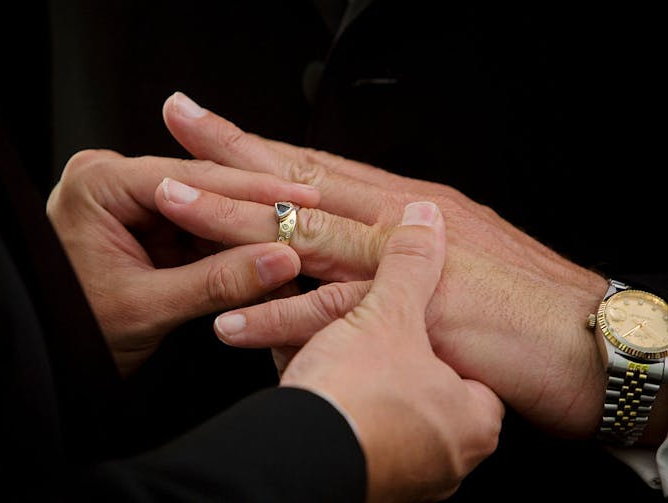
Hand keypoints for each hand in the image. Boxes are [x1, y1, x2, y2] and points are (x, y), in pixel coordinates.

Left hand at [46, 148, 319, 375]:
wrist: (45, 355)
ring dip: (246, 230)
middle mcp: (113, 181)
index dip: (251, 191)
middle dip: (254, 209)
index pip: (187, 178)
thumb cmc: (72, 329)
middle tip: (309, 216)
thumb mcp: (147, 308)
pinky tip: (265, 256)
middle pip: (202, 188)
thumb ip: (216, 282)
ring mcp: (131, 202)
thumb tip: (281, 258)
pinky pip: (198, 231)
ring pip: (206, 210)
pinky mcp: (147, 226)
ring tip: (296, 239)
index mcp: (98, 183)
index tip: (300, 200)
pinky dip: (229, 248)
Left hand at [156, 92, 608, 438]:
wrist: (584, 339)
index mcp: (399, 205)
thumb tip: (354, 249)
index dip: (256, 147)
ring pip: (303, 232)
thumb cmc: (519, 299)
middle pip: (299, 182)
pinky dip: (279, 317)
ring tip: (176, 208)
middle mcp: (395, 220)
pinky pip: (332, 313)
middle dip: (229, 159)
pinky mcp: (410, 313)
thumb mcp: (447, 257)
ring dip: (236, 222)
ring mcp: (400, 262)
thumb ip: (396, 250)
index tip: (206, 128)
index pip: (313, 167)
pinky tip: (232, 320)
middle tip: (174, 133)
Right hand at [281, 201, 503, 501]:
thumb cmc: (358, 397)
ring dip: (345, 368)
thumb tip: (425, 217)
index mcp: (472, 417)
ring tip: (318, 343)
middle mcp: (447, 455)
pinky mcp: (360, 478)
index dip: (433, 330)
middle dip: (381, 351)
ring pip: (375, 404)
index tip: (407, 316)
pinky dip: (325, 391)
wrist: (295, 464)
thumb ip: (411, 265)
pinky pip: (345, 423)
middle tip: (358, 327)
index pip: (468, 364)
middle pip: (416, 383)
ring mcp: (404, 474)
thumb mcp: (388, 316)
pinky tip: (297, 364)